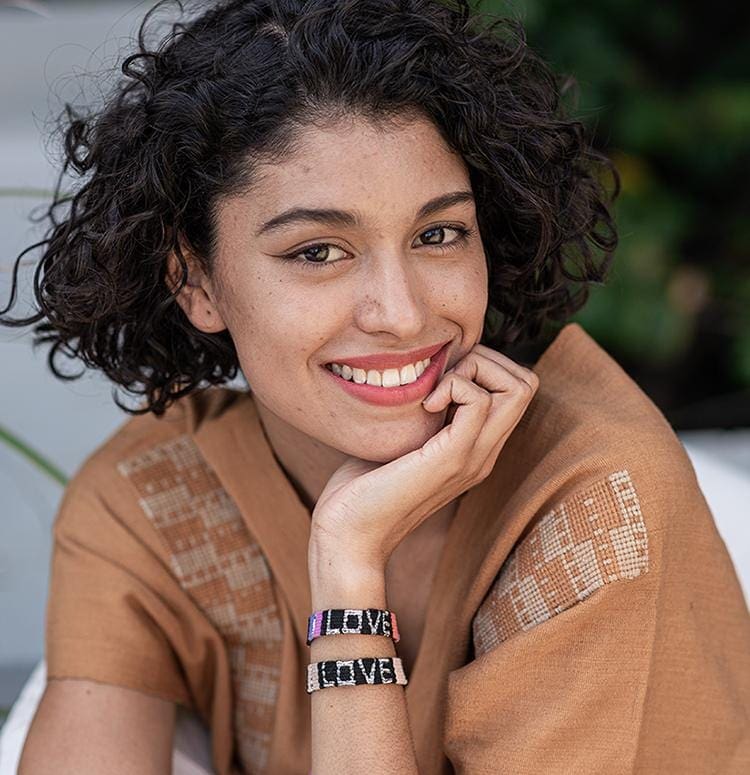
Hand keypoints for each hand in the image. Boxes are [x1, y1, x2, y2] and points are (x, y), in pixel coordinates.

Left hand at [308, 343, 539, 575]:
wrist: (348, 535)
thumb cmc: (360, 486)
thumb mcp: (397, 439)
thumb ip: (417, 414)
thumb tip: (412, 375)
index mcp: (474, 449)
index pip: (514, 390)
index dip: (484, 365)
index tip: (440, 374)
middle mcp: (484, 453)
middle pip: (526, 384)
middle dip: (486, 359)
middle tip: (442, 375)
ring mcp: (473, 458)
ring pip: (516, 389)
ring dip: (474, 369)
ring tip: (435, 389)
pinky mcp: (452, 459)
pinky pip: (480, 402)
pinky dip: (454, 386)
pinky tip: (425, 404)